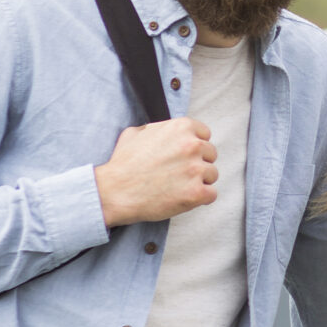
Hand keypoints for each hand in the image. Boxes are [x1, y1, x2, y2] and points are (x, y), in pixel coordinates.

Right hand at [97, 118, 217, 225]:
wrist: (114, 192)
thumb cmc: (122, 164)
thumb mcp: (135, 133)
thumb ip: (158, 129)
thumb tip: (166, 132)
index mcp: (181, 128)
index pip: (204, 134)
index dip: (194, 147)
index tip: (184, 156)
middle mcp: (192, 145)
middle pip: (210, 154)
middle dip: (197, 163)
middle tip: (179, 173)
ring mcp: (196, 170)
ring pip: (212, 175)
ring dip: (199, 181)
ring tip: (178, 186)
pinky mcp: (197, 193)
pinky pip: (211, 194)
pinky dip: (201, 198)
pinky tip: (184, 198)